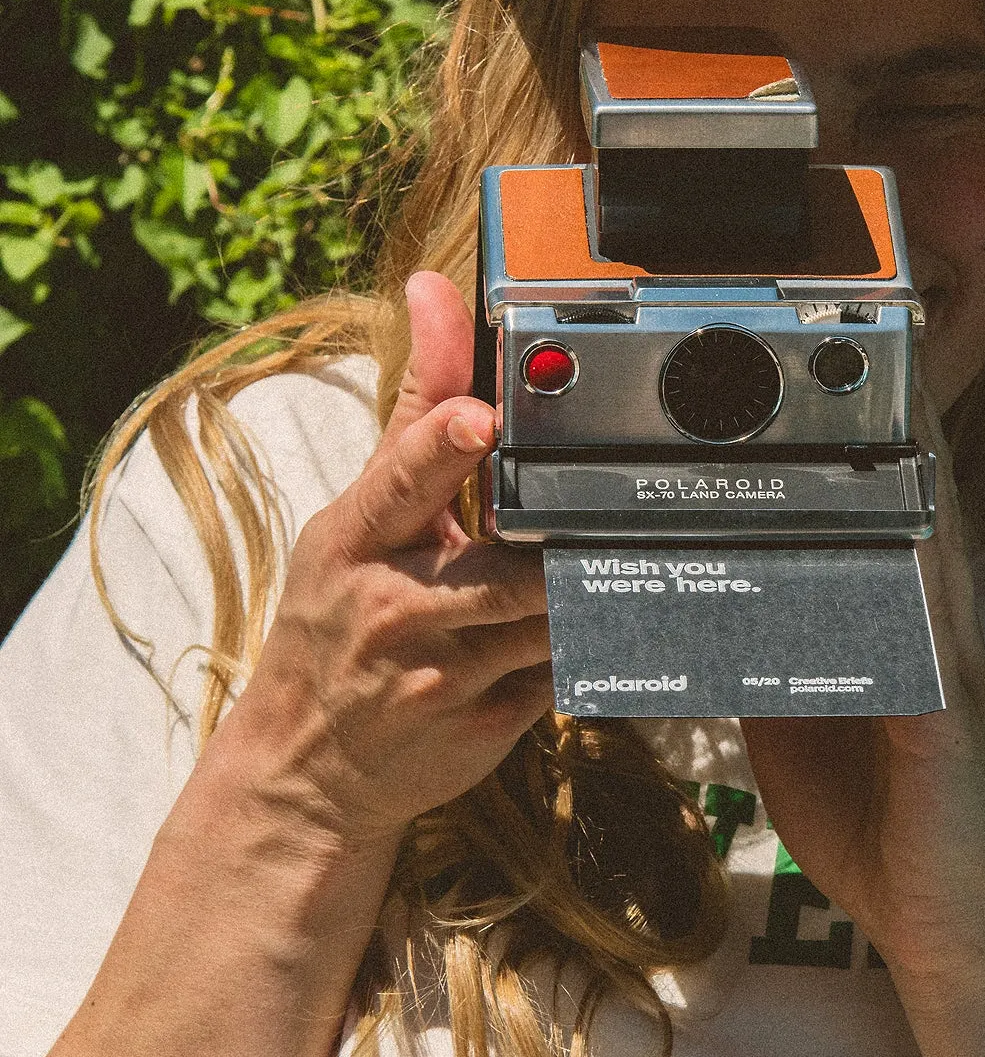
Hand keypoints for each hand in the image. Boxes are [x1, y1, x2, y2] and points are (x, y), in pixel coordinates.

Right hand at [216, 272, 552, 848]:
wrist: (306, 767)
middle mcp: (393, 607)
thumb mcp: (355, 519)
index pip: (398, 484)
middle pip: (502, 568)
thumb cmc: (334, 620)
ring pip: (547, 621)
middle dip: (551, 551)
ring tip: (605, 566)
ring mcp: (440, 676)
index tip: (481, 418)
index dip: (442, 447)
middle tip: (602, 520)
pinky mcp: (483, 726)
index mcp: (355, 541)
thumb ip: (414, 413)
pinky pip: (561, 671)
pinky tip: (585, 630)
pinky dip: (582, 645)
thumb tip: (432, 289)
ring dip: (581, 594)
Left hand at [740, 389, 984, 993]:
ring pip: (938, 549)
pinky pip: (933, 632)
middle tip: (870, 346)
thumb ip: (761, 652)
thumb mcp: (789, 717)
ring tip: (891, 401)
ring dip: (919, 476)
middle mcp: (932, 631)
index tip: (832, 370)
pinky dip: (918, 578)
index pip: (883, 515)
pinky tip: (900, 531)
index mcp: (895, 625)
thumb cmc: (866, 822)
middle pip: (921, 507)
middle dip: (900, 427)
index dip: (868, 442)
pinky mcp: (950, 718)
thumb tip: (700, 595)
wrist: (933, 930)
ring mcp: (949, 668)